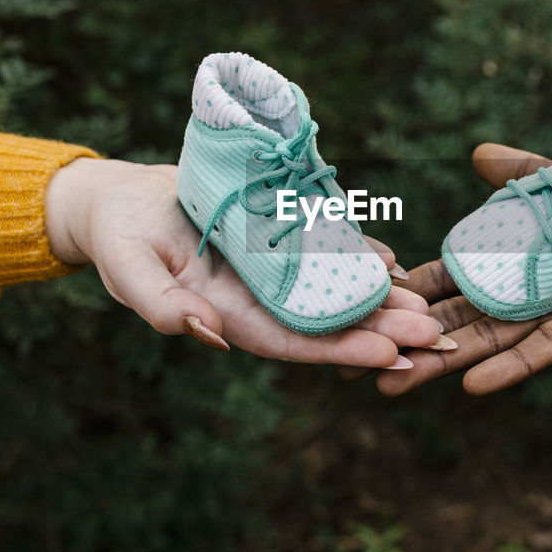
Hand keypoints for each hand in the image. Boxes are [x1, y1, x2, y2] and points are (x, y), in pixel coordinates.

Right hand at [45, 158, 439, 368]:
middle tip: (433, 334)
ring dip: (379, 300)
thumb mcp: (128, 269)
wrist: (123, 198)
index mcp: (226, 315)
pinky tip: (395, 262)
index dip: (338, 349)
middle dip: (378, 329)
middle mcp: (257, 298)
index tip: (387, 353)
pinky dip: (358, 256)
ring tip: (428, 306)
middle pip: (325, 321)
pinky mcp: (276, 236)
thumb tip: (210, 336)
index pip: (292, 341)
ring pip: (332, 289)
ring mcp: (269, 269)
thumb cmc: (118, 237)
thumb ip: (162, 306)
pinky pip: (324, 249)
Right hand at [378, 144, 551, 394]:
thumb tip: (476, 154)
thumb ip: (531, 173)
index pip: (460, 276)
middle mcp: (538, 294)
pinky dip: (511, 367)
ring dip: (446, 363)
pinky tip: (471, 385)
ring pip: (494, 343)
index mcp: (529, 261)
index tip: (364, 297)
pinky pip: (547, 350)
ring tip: (394, 385)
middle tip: (353, 362)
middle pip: (464, 320)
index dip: (415, 288)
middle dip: (412, 338)